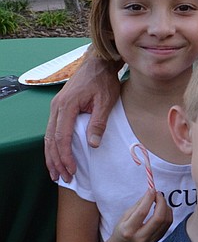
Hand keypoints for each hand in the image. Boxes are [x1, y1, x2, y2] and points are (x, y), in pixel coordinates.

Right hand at [45, 51, 121, 180]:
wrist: (98, 63)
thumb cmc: (103, 81)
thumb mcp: (106, 101)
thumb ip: (98, 123)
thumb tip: (92, 144)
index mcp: (67, 106)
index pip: (62, 137)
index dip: (65, 156)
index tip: (71, 170)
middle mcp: (56, 107)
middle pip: (51, 139)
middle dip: (55, 161)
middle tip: (63, 177)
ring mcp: (56, 107)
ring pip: (48, 136)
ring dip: (52, 155)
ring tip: (56, 172)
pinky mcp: (59, 107)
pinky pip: (52, 130)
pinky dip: (53, 145)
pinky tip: (57, 156)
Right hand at [114, 189, 172, 241]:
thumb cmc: (121, 230)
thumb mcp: (124, 217)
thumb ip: (137, 206)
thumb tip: (150, 193)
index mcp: (128, 230)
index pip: (142, 212)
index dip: (149, 199)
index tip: (152, 189)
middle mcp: (141, 237)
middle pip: (158, 218)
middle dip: (161, 202)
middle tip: (158, 194)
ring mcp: (151, 240)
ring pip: (166, 221)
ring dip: (166, 207)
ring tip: (160, 200)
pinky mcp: (157, 241)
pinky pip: (167, 225)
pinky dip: (167, 214)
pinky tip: (163, 209)